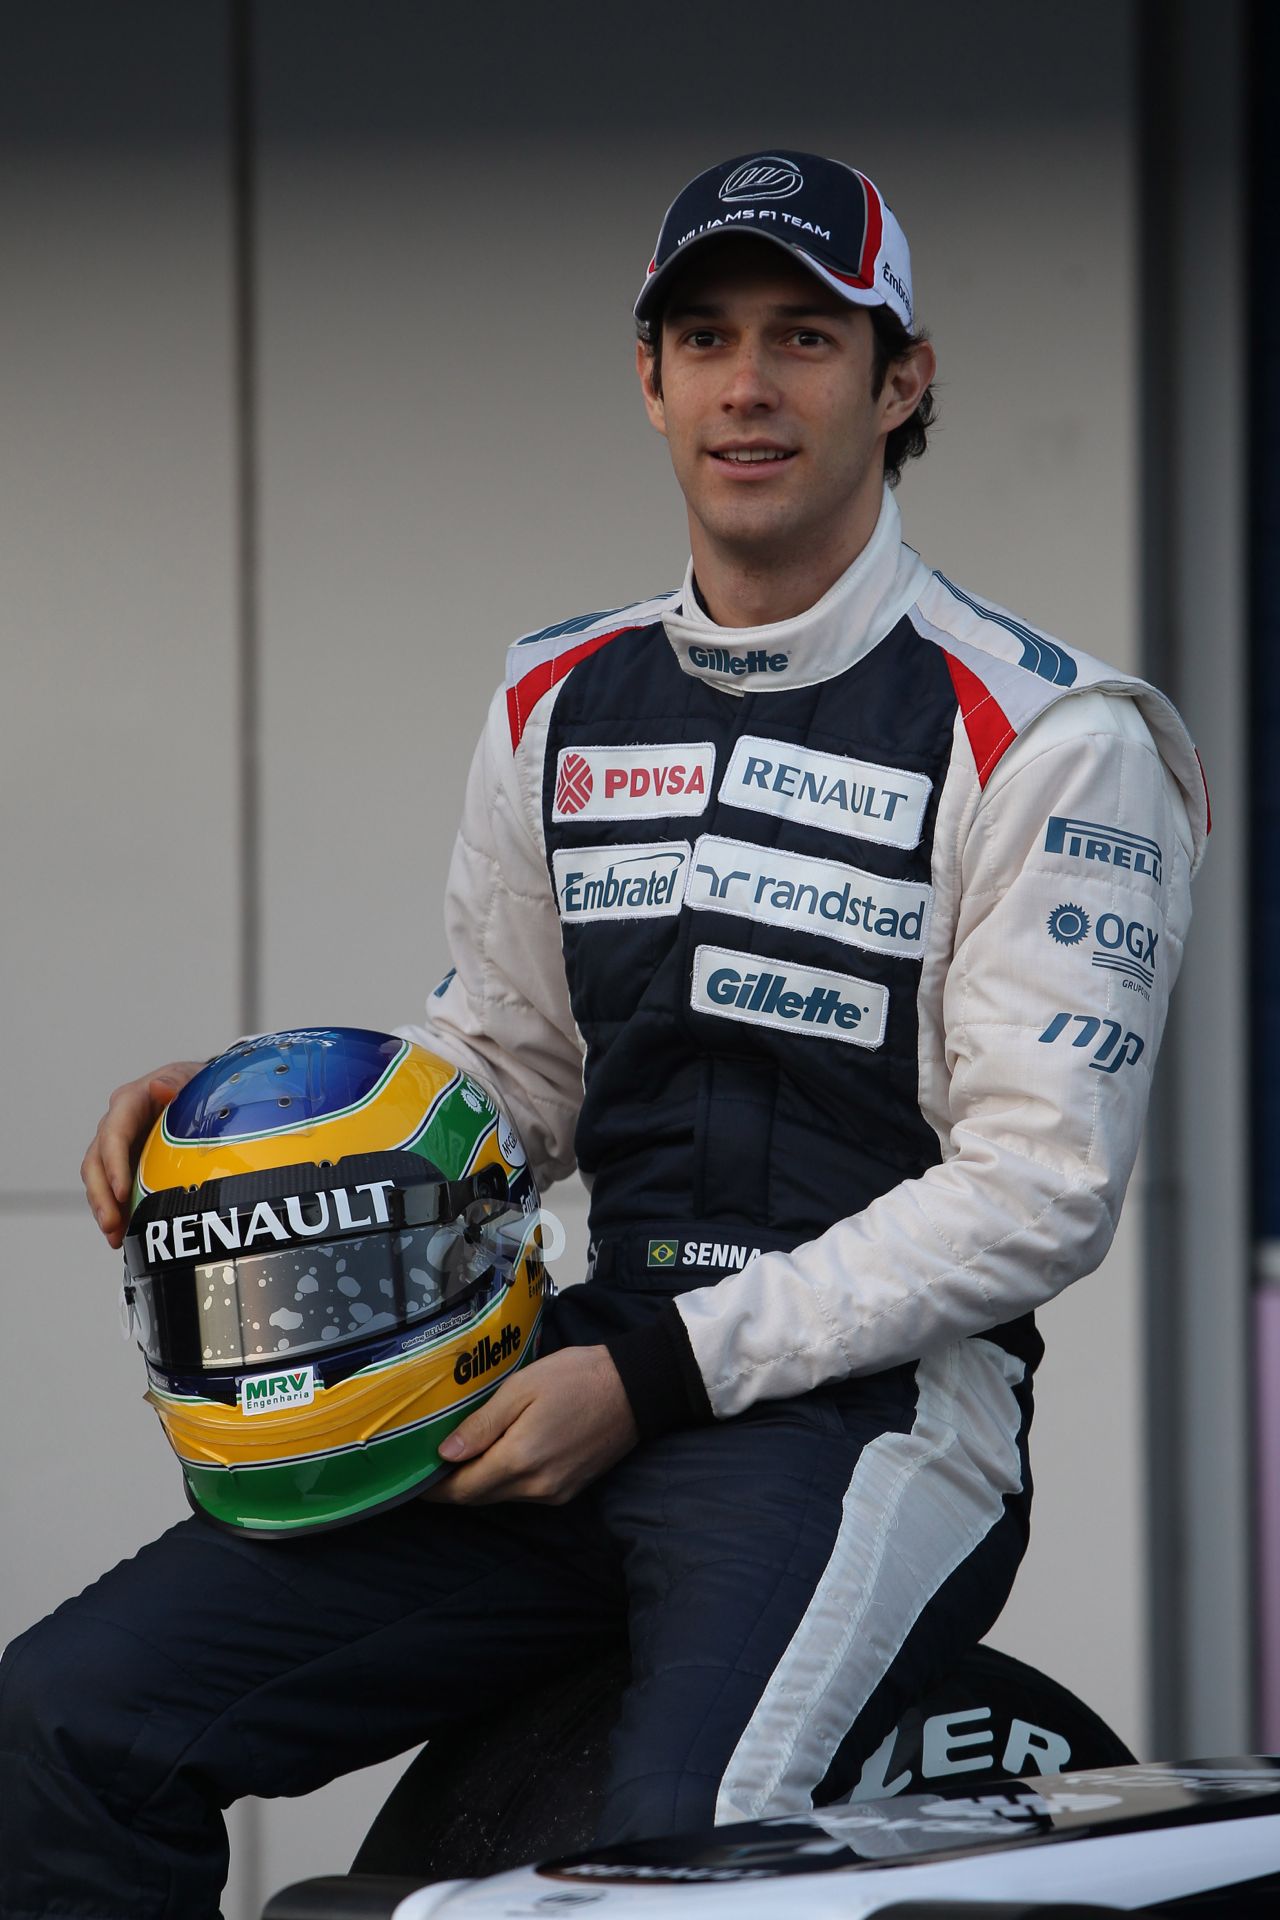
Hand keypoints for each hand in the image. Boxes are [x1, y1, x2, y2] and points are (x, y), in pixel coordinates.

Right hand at [80, 1060, 205, 1247]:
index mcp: (129, 1103)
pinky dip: (116, 1212)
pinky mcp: (124, 1166)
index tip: (122, 1193)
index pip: (113, 1135)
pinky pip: (112, 1191)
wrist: (198, 1094)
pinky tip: (124, 1235)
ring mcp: (117, 1148)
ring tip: (115, 1238)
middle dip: (101, 1196)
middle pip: (96, 1163)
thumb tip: (159, 1088)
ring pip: (99, 1181)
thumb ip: (176, 1083)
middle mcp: (116, 1126)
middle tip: (112, 1225)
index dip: (113, 1165)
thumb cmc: (194, 1085)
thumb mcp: (190, 1078)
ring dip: (104, 1210)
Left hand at [423, 1345, 638, 1505]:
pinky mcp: (570, 1490)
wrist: (635, 1388)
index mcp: (519, 1459)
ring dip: (482, 1482)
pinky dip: (508, 1480)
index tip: (415, 1479)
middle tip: (433, 1464)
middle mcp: (536, 1487)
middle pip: (481, 1497)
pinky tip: (503, 1456)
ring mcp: (555, 1493)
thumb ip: (482, 1424)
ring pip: (503, 1496)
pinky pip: (526, 1492)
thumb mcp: (522, 1388)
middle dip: (455, 1485)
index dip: (436, 1488)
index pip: (464, 1489)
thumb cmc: (576, 1377)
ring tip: (465, 1456)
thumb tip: (445, 1454)